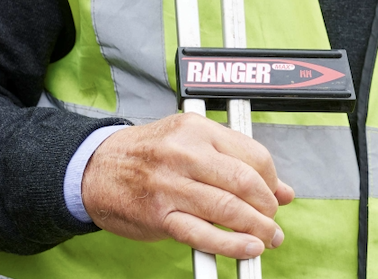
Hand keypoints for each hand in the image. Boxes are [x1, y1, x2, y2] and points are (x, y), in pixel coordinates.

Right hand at [81, 112, 294, 258]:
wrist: (96, 167)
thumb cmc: (146, 153)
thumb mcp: (189, 141)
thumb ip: (234, 160)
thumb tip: (280, 189)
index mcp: (197, 129)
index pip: (252, 154)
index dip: (272, 180)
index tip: (275, 193)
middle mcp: (185, 153)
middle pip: (244, 181)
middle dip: (267, 206)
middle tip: (272, 218)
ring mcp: (171, 185)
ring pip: (227, 208)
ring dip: (257, 228)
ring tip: (268, 238)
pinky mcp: (159, 215)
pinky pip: (203, 233)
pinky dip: (231, 244)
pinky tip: (247, 248)